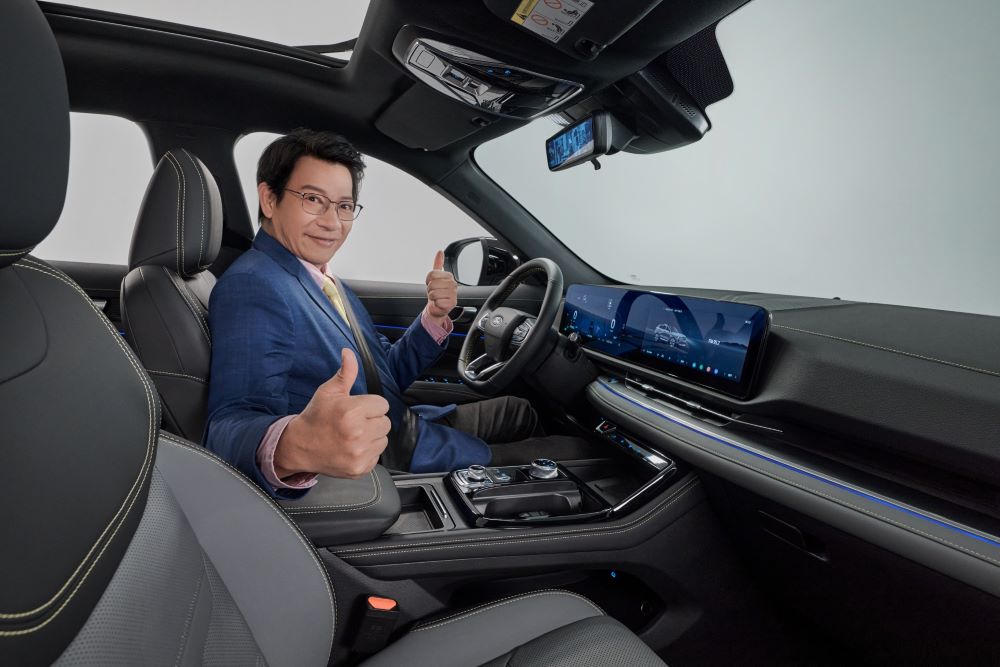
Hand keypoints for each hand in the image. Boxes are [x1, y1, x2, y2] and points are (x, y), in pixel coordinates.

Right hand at [274, 348, 390, 478]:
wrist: (299, 446)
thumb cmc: (315, 417)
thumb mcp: (328, 392)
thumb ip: (345, 373)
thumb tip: (349, 353)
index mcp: (351, 411)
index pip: (382, 404)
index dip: (370, 405)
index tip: (357, 409)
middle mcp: (357, 433)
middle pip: (385, 422)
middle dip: (372, 420)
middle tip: (354, 423)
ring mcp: (358, 453)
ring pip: (383, 439)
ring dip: (372, 437)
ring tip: (353, 435)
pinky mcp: (359, 468)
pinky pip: (377, 456)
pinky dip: (368, 452)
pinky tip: (352, 448)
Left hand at [425, 250, 457, 318]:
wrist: (439, 307)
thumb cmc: (438, 291)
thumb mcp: (437, 277)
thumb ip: (438, 264)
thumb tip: (440, 251)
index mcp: (449, 276)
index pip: (432, 274)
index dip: (428, 280)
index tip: (432, 283)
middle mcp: (453, 284)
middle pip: (432, 284)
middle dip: (430, 289)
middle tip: (434, 292)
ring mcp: (453, 294)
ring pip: (434, 293)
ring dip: (432, 297)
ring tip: (437, 297)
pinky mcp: (451, 303)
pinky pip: (437, 302)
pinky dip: (436, 304)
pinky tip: (440, 303)